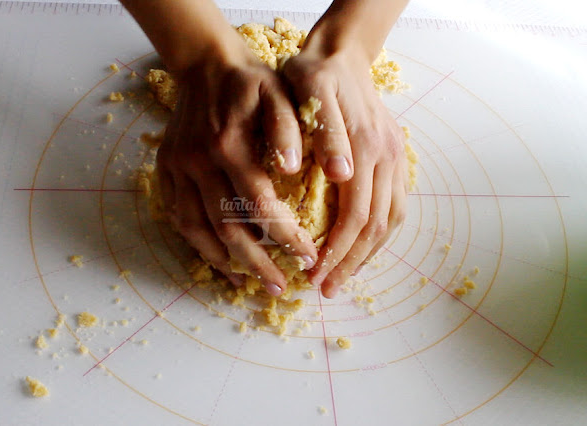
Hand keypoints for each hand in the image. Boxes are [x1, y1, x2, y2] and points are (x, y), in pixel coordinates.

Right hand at [157, 48, 317, 296]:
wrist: (205, 66)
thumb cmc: (251, 83)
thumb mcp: (279, 94)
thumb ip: (288, 129)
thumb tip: (294, 170)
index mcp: (229, 145)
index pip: (261, 206)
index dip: (286, 237)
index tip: (307, 257)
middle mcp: (198, 162)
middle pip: (227, 227)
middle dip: (257, 262)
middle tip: (279, 286)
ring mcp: (176, 169)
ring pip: (197, 229)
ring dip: (224, 261)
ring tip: (247, 282)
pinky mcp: (165, 171)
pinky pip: (178, 217)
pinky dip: (198, 244)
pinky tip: (218, 259)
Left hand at [282, 45, 407, 297]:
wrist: (341, 54)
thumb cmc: (314, 75)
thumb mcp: (310, 90)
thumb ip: (327, 131)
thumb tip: (339, 176)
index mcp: (366, 146)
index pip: (354, 215)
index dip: (336, 250)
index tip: (315, 274)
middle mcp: (386, 157)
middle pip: (374, 225)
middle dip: (349, 262)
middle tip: (325, 288)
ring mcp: (395, 158)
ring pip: (390, 221)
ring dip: (366, 254)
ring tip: (343, 277)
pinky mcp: (394, 159)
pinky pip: (396, 205)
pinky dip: (380, 234)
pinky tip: (362, 249)